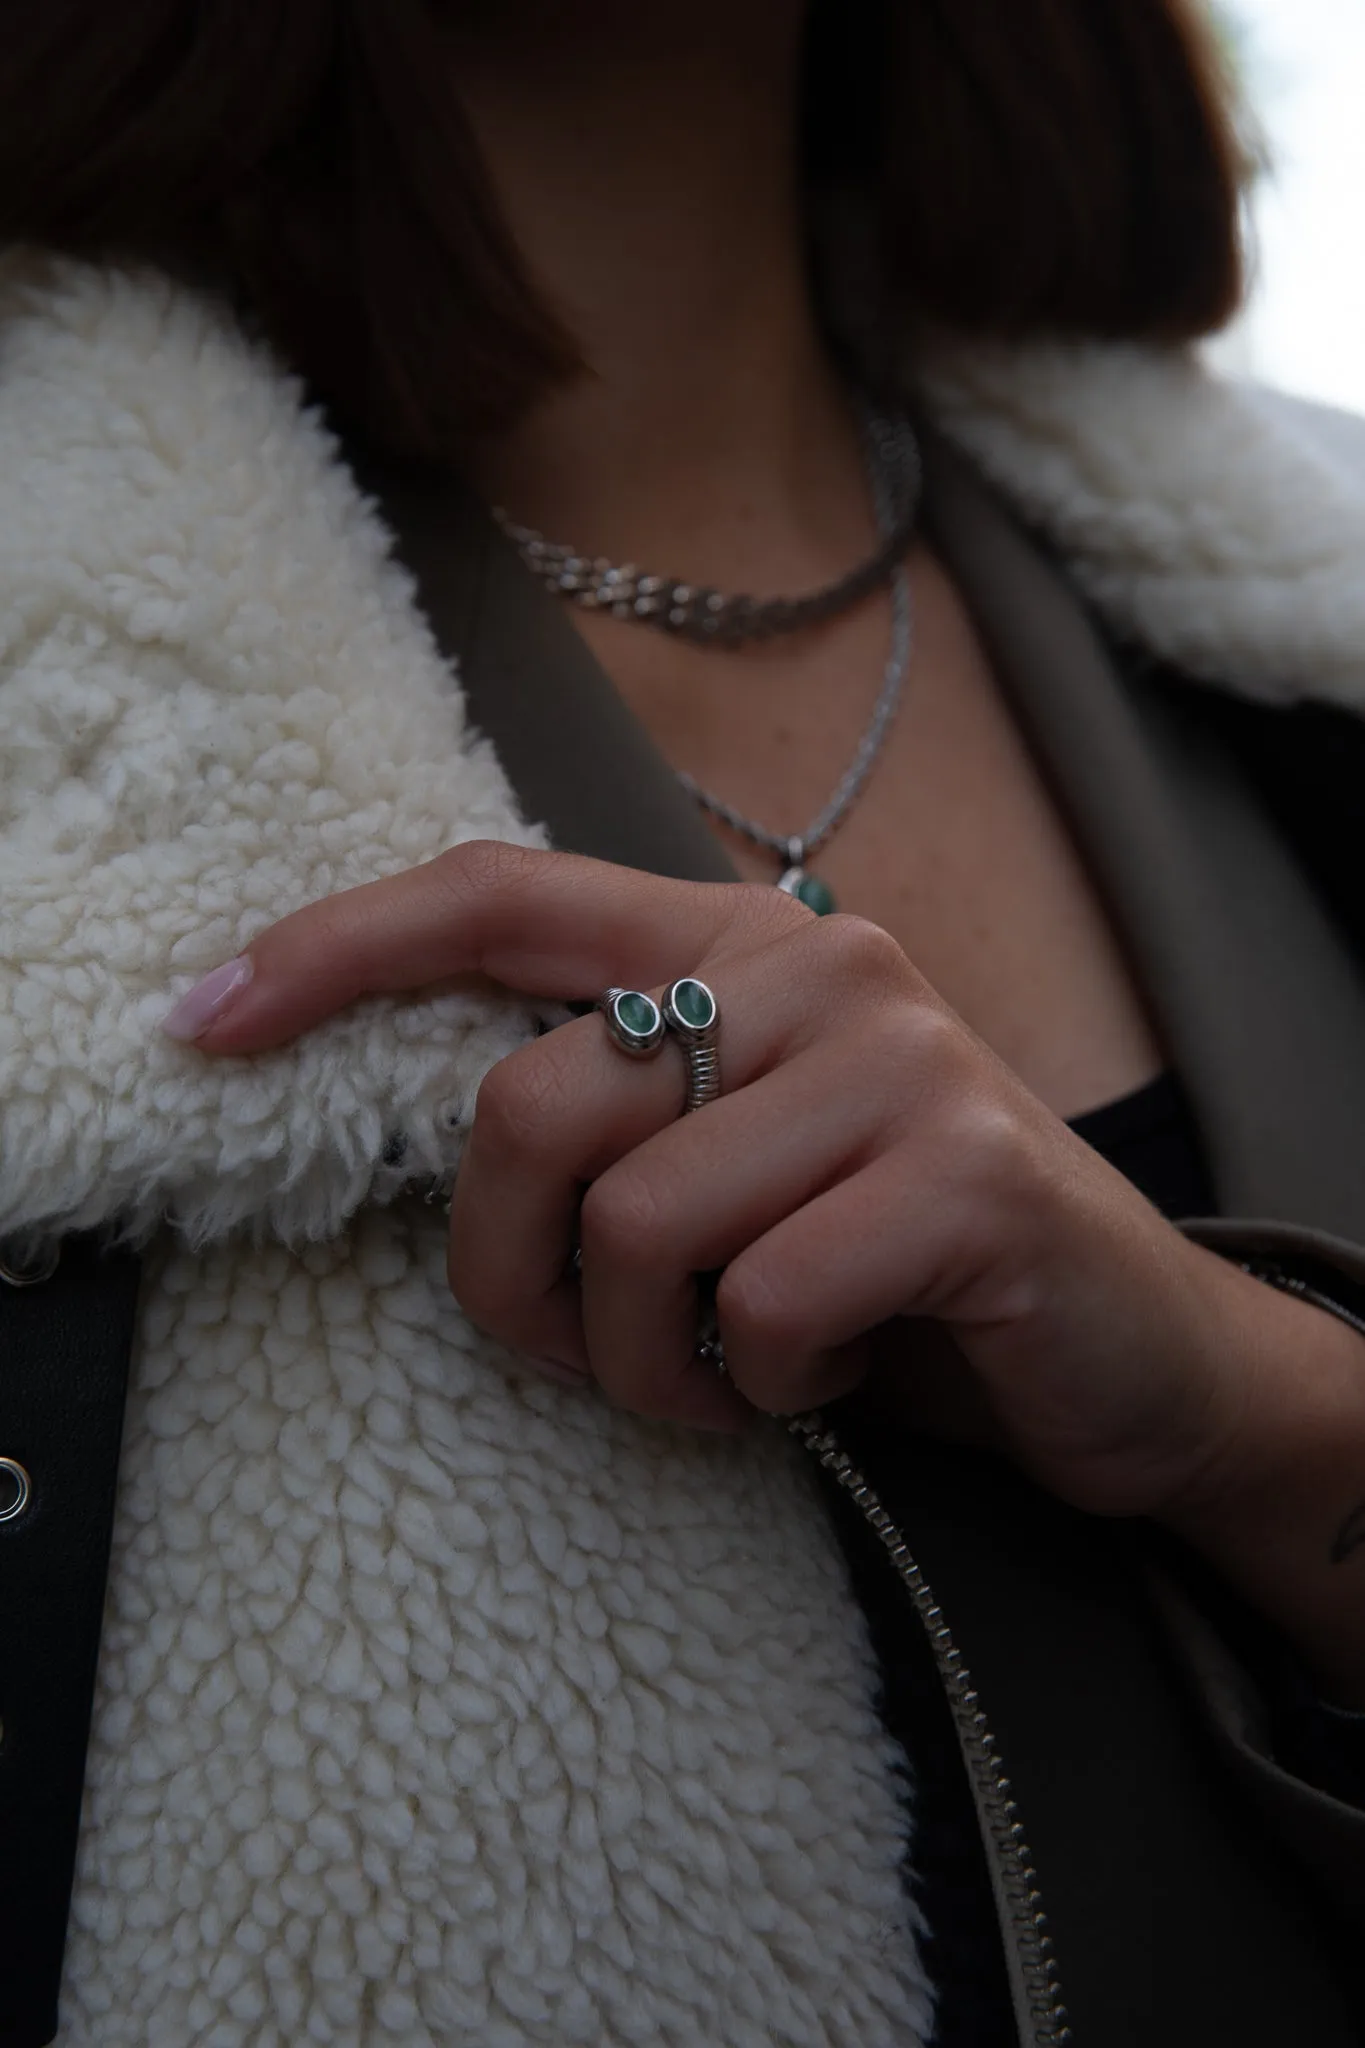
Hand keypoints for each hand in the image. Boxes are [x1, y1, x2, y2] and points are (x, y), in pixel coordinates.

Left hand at [164, 840, 1303, 1526]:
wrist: (1127, 1343)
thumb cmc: (887, 1256)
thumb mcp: (736, 1157)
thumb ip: (612, 1106)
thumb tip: (434, 1131)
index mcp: (734, 942)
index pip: (499, 893)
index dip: (337, 944)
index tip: (205, 1021)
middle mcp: (814, 967)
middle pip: (527, 1105)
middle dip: (509, 1276)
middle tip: (584, 1349)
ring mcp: (899, 1059)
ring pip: (635, 1227)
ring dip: (643, 1362)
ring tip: (724, 1377)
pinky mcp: (969, 1175)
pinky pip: (764, 1304)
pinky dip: (765, 1386)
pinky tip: (824, 1376)